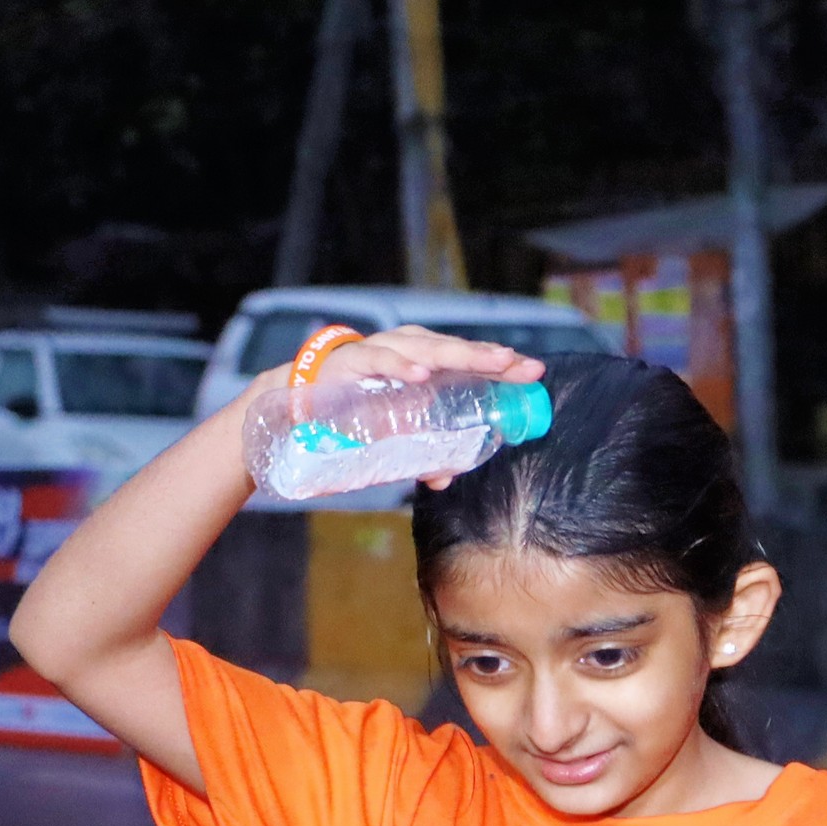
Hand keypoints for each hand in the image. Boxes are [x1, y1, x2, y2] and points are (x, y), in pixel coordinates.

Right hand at [284, 330, 546, 488]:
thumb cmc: (350, 414)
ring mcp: (378, 353)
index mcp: (420, 365)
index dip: (500, 365)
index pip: (467, 362)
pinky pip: (378, 359)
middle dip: (488, 357)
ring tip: (489, 361)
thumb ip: (419, 452)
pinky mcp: (350, 362)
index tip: (533, 372)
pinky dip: (400, 364)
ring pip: (424, 347)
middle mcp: (404, 352)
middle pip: (454, 350)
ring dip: (457, 354)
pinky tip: (421, 372)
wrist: (293, 408)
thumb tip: (443, 478)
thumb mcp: (393, 435)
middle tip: (517, 364)